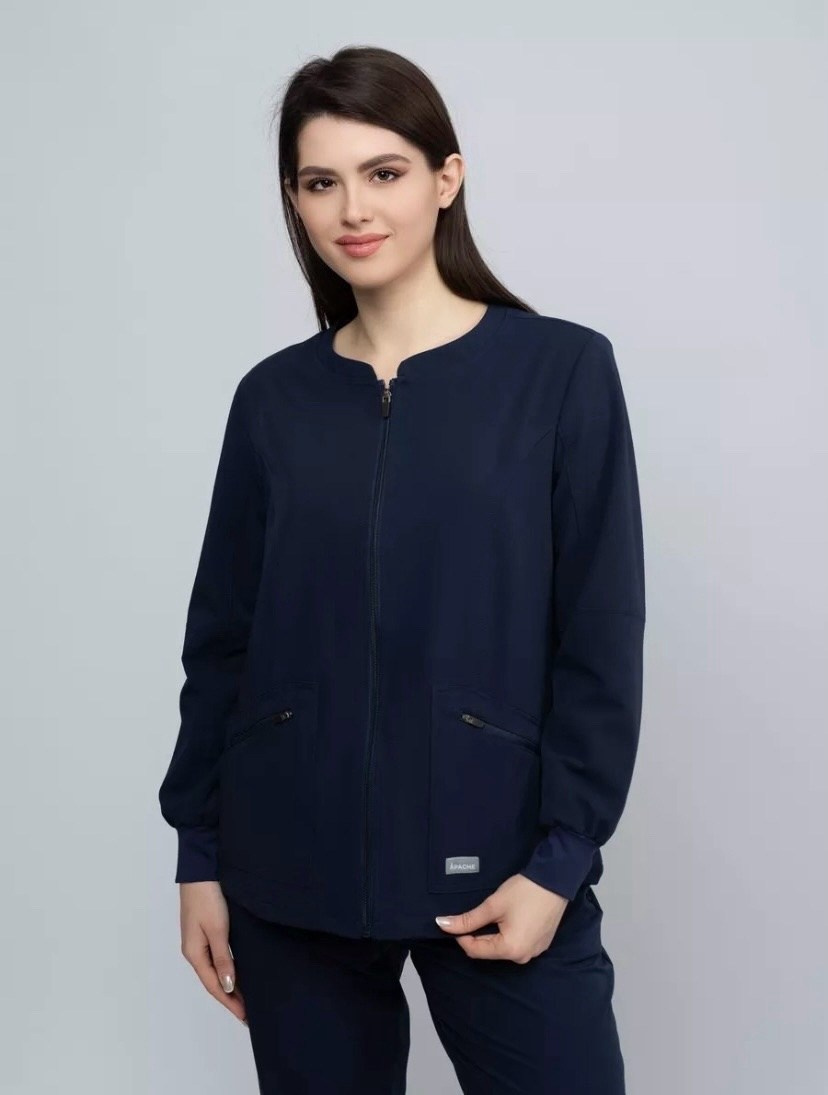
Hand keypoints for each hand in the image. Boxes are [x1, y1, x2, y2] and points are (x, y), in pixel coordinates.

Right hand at [179, 881, 247, 1024]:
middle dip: (230, 997)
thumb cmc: (208, 898)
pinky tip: (238, 972)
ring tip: (246, 998)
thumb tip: (228, 986)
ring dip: (230, 984)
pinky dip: (228, 968)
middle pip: (214, 980)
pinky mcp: (206, 929)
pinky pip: (218, 956)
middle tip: (249, 1013)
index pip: (214, 985)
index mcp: (194, 953)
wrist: (201, 869)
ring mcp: (199, 940)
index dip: (230, 1002)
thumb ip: (223, 958)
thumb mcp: (217, 929)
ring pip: (216, 969)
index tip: (245, 1017)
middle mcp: (195, 950)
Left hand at [434, 873, 568, 962]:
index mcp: (510, 950)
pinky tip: (508, 918)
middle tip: (476, 915)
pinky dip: (507, 934)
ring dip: (492, 935)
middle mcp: (523, 957)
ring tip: (493, 914)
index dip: (462, 936)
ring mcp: (534, 952)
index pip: (475, 951)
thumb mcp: (493, 905)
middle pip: (490, 950)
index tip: (457, 921)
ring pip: (503, 948)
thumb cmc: (524, 892)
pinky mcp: (541, 944)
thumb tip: (442, 924)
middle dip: (477, 935)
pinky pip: (516, 944)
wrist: (555, 881)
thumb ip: (467, 919)